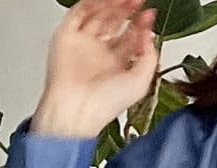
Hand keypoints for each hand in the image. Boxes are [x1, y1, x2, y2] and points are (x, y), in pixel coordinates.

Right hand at [32, 0, 158, 139]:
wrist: (77, 108)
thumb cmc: (104, 105)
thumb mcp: (140, 84)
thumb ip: (149, 59)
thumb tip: (150, 37)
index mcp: (116, 67)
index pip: (129, 38)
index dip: (140, 25)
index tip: (149, 15)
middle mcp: (99, 55)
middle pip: (115, 23)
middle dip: (128, 10)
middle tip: (138, 1)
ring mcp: (83, 44)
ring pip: (98, 14)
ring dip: (111, 3)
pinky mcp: (66, 36)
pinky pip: (78, 12)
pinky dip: (91, 3)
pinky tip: (104, 0)